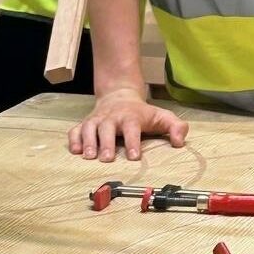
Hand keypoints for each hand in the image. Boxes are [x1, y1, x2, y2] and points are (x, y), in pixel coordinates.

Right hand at [70, 87, 186, 161]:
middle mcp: (112, 117)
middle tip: (107, 159)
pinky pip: (76, 129)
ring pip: (90, 128)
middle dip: (106, 143)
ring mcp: (97, 120)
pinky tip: (75, 151)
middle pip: (107, 128)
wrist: (119, 94)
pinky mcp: (86, 123)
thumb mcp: (161, 116)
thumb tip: (180, 142)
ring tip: (88, 156)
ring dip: (88, 141)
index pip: (132, 128)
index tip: (134, 157)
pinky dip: (74, 139)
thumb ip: (175, 128)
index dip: (133, 142)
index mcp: (131, 117)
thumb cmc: (141, 112)